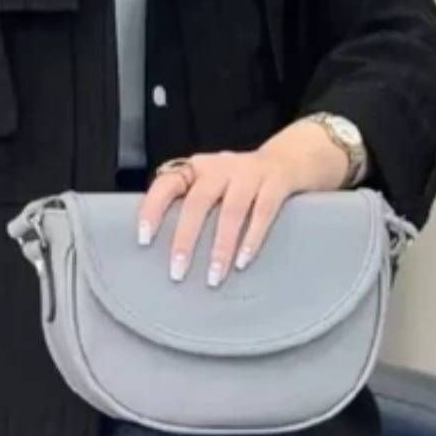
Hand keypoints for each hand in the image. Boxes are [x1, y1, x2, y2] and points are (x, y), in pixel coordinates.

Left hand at [136, 119, 351, 286]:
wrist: (292, 158)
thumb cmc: (240, 183)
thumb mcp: (213, 184)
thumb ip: (190, 204)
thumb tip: (162, 248)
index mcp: (198, 168)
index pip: (167, 183)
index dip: (152, 209)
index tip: (143, 239)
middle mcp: (221, 166)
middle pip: (198, 201)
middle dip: (186, 239)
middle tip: (177, 272)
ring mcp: (250, 172)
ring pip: (232, 211)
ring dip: (221, 247)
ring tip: (214, 277)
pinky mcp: (276, 182)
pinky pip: (262, 212)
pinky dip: (252, 239)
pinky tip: (243, 262)